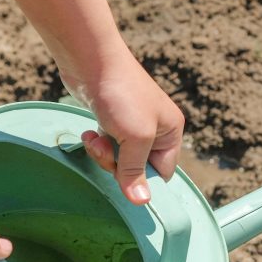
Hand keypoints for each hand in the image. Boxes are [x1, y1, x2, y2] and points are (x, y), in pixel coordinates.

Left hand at [78, 51, 184, 204]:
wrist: (90, 59)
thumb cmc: (121, 95)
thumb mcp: (135, 138)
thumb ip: (135, 171)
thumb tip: (141, 202)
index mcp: (171, 133)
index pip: (163, 173)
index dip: (144, 180)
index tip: (124, 181)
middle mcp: (155, 129)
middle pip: (138, 168)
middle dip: (118, 165)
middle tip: (105, 151)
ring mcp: (132, 124)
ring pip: (119, 158)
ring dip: (104, 154)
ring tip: (95, 138)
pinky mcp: (112, 120)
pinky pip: (107, 144)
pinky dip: (97, 142)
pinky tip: (89, 132)